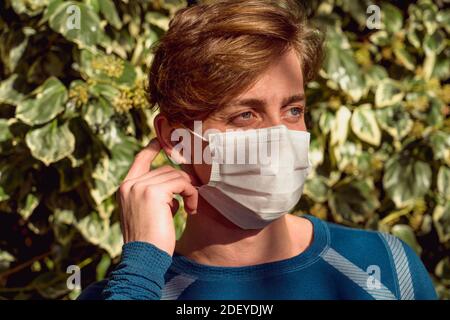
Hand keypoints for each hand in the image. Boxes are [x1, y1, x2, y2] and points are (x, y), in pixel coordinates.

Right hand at [117, 138, 197, 254]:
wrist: (144, 258)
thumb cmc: (149, 240)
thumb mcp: (147, 213)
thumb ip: (154, 195)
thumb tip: (175, 184)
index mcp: (125, 189)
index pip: (140, 160)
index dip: (152, 149)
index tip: (161, 140)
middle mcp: (129, 184)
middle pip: (165, 170)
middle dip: (182, 183)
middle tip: (190, 202)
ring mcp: (140, 187)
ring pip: (175, 175)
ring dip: (188, 191)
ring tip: (190, 208)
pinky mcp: (153, 192)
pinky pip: (181, 183)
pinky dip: (191, 194)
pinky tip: (190, 209)